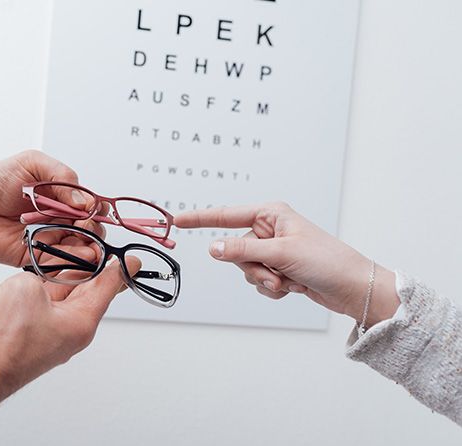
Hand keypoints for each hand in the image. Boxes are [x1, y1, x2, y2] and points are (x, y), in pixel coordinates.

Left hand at [0, 150, 102, 265]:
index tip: (91, 212)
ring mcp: (50, 239)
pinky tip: (78, 258)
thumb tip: (85, 201)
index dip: (97, 211)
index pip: (91, 207)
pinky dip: (71, 263)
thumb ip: (63, 177)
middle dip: (93, 231)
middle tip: (84, 227)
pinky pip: (58, 263)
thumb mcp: (33, 164)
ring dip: (88, 249)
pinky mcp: (37, 257)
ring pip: (79, 249)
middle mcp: (60, 219)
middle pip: (90, 230)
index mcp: (63, 197)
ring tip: (88, 248)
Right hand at [0, 257, 140, 402]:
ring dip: (67, 274)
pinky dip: (45, 286)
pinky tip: (43, 274)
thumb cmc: (3, 335)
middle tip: (104, 250)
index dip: (119, 271)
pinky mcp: (26, 333)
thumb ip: (42, 278)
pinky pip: (42, 304)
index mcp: (80, 322)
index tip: (132, 262)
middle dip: (94, 268)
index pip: (105, 289)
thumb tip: (40, 282)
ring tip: (74, 254)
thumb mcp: (30, 289)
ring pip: (62, 296)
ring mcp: (47, 333)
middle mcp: (68, 330)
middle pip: (86, 292)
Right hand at [175, 202, 399, 326]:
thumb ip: (242, 249)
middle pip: (236, 250)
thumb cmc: (327, 261)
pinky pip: (258, 282)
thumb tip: (212, 247)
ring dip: (265, 280)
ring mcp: (273, 251)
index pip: (226, 216)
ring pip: (246, 269)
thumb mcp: (281, 253)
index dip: (200, 219)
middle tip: (276, 273)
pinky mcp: (279, 269)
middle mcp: (269, 230)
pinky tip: (293, 287)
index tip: (177, 220)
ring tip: (290, 280)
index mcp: (271, 214)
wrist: (353, 288)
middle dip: (254, 268)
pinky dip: (273, 288)